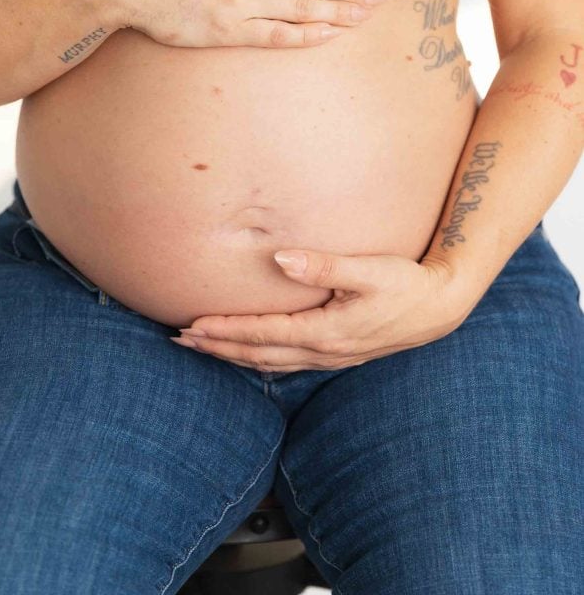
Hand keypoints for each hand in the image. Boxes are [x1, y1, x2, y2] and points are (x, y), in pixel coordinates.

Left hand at [171, 247, 468, 371]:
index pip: (263, 333)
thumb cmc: (406, 283)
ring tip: (203, 347)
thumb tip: (280, 258)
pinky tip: (249, 352)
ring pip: (271, 362)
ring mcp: (330, 357)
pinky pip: (287, 362)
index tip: (192, 325)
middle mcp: (324, 350)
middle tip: (180, 341)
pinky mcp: (337, 353)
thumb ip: (323, 265)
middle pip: (259, 354)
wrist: (440, 308)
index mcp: (326, 331)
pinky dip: (259, 358)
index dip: (226, 330)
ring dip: (234, 355)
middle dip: (218, 347)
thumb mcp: (369, 270)